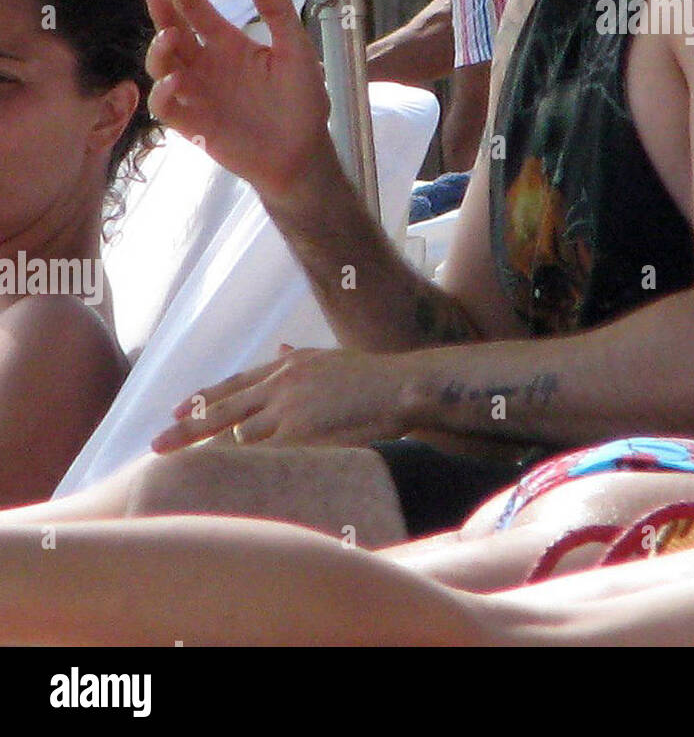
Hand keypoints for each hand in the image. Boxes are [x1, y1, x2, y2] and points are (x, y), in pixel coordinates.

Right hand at [145, 0, 330, 198]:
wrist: (303, 152)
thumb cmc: (302, 101)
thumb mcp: (296, 50)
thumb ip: (278, 12)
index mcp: (230, 45)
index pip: (199, 12)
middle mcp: (207, 65)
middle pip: (173, 33)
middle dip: (162, 13)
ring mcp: (197, 94)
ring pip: (162, 67)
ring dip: (159, 50)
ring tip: (172, 37)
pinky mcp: (193, 124)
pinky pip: (166, 107)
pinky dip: (163, 94)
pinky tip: (175, 81)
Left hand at [153, 346, 408, 451]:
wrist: (401, 385)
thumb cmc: (374, 375)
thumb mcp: (331, 357)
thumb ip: (302, 355)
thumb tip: (280, 347)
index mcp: (288, 366)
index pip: (235, 384)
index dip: (203, 398)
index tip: (176, 409)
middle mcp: (282, 384)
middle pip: (223, 409)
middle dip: (187, 428)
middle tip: (156, 445)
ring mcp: (290, 409)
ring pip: (238, 436)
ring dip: (214, 455)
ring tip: (185, 474)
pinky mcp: (302, 433)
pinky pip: (263, 457)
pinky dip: (242, 469)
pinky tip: (223, 483)